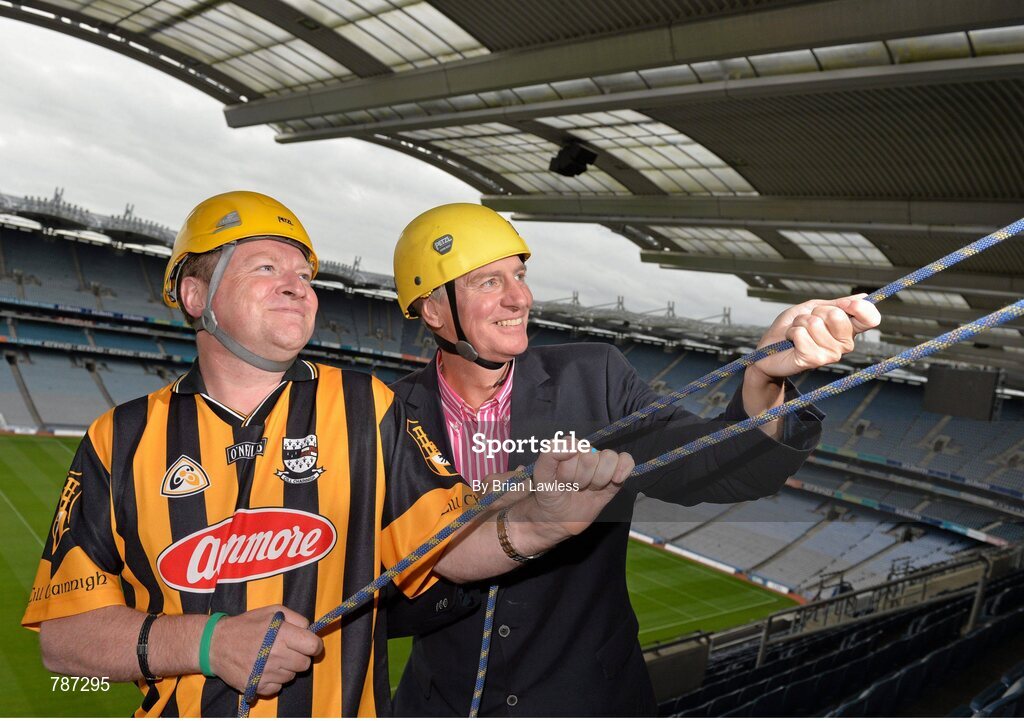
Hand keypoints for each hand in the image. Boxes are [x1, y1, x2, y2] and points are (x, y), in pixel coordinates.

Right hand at [211, 605, 322, 696]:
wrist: (216, 644)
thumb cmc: (247, 625)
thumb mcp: (272, 611)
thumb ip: (296, 618)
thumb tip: (310, 630)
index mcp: (282, 634)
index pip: (313, 646)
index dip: (315, 646)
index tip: (310, 645)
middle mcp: (276, 655)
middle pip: (305, 664)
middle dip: (299, 656)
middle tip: (287, 650)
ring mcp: (266, 673)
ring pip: (292, 676)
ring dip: (286, 668)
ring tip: (271, 657)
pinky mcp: (257, 686)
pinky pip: (278, 687)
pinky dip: (274, 680)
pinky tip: (264, 669)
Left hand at [513, 448, 633, 546]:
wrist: (556, 520)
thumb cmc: (548, 495)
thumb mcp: (541, 474)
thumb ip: (550, 453)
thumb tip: (574, 445)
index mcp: (569, 446)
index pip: (577, 448)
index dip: (569, 468)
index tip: (560, 480)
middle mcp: (586, 452)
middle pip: (593, 457)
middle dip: (581, 477)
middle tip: (572, 487)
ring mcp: (601, 465)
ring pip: (610, 459)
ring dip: (597, 480)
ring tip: (586, 489)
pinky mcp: (614, 479)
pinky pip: (627, 462)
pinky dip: (624, 469)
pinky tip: (616, 480)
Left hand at [752, 294, 880, 379]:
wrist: (768, 352)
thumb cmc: (790, 329)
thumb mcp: (813, 309)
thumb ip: (836, 304)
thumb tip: (864, 297)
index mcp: (847, 330)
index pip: (870, 319)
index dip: (860, 307)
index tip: (845, 304)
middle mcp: (844, 344)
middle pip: (837, 314)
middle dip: (815, 312)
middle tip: (806, 322)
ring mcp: (831, 354)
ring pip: (815, 323)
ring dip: (799, 323)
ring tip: (796, 333)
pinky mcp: (814, 360)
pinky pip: (801, 334)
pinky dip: (791, 332)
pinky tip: (791, 341)